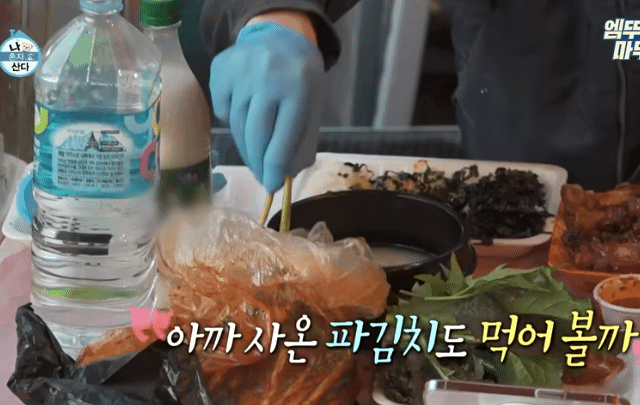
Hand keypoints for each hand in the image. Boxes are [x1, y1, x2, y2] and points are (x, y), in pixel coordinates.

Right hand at [209, 20, 324, 192]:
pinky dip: (231, 118)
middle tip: (260, 175)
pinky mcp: (221, 68)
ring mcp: (241, 71)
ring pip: (236, 124)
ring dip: (245, 144)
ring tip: (254, 148)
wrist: (280, 36)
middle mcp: (268, 77)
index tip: (270, 186)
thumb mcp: (312, 105)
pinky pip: (222, 108)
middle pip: (255, 135)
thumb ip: (301, 139)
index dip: (274, 168)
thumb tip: (284, 175)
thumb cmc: (300, 78)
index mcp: (298, 89)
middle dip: (257, 162)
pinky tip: (245, 109)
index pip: (282, 139)